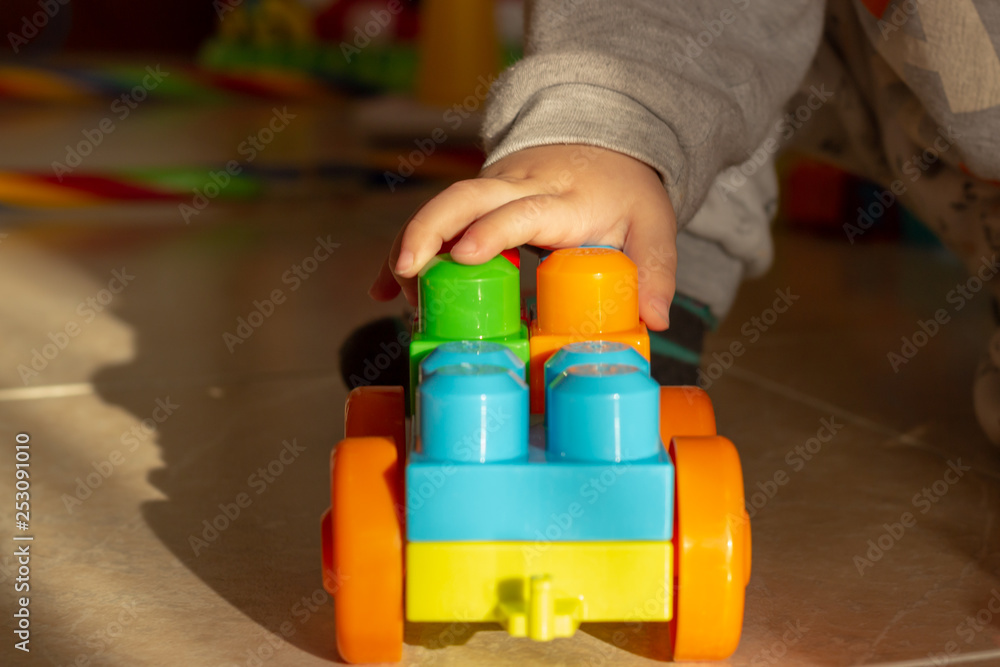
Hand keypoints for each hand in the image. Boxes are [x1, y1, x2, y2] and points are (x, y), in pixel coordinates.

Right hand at [369, 144, 676, 329]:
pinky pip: (435, 225)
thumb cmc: (624, 192)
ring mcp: (490, 192)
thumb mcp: (653, 224)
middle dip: (428, 229)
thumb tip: (653, 321)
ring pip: (440, 209)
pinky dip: (406, 254)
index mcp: (561, 197)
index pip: (521, 209)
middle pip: (462, 198)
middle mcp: (518, 187)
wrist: (600, 144)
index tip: (465, 254)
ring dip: (411, 246)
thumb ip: (656, 269)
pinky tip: (382, 290)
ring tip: (393, 294)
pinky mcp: (474, 204)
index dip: (492, 230)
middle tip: (405, 269)